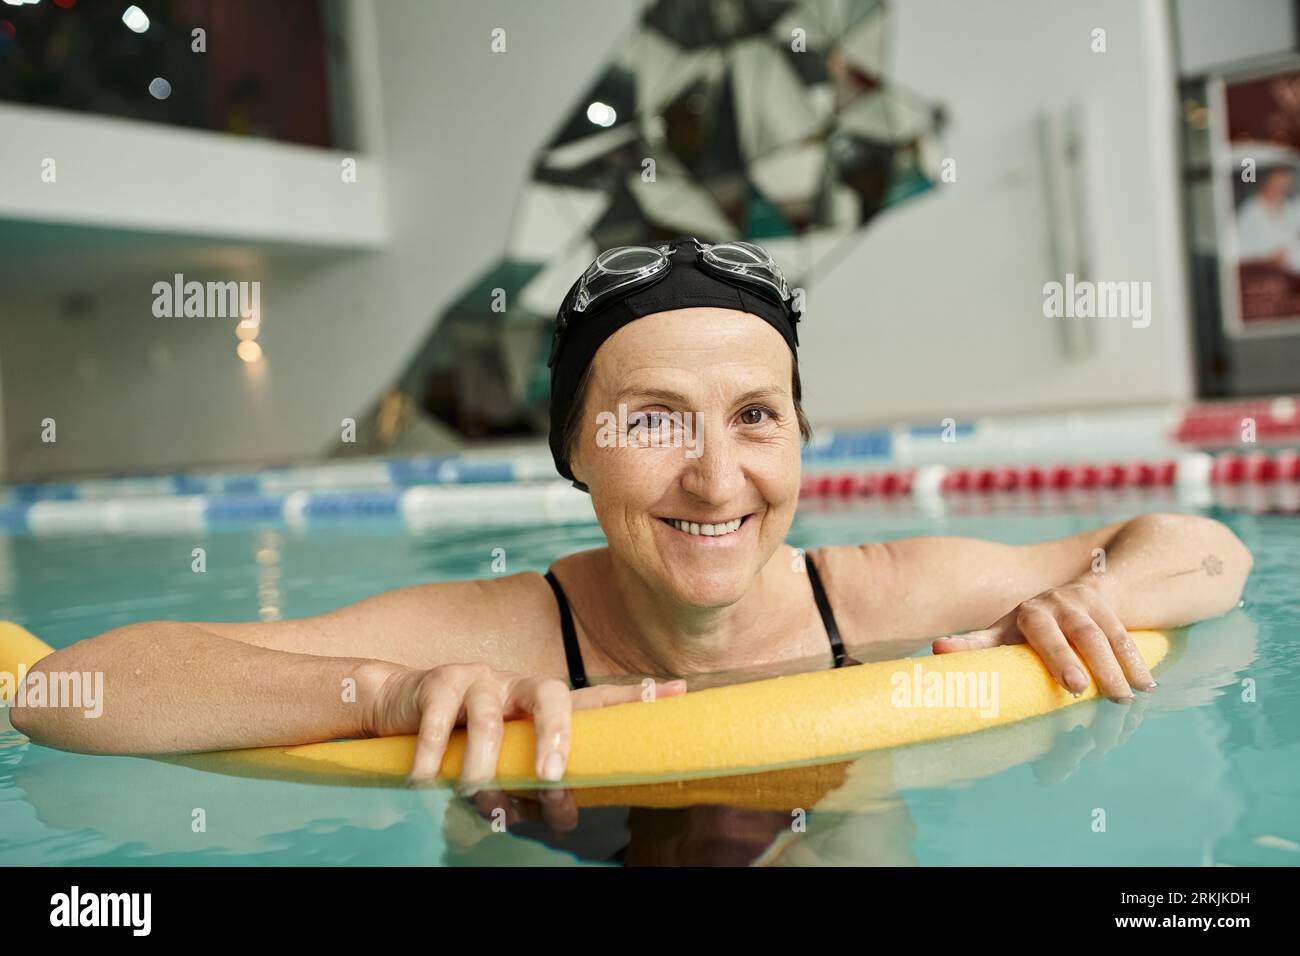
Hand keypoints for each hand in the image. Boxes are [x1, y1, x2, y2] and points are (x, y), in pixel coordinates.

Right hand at [362, 662, 685, 786]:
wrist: (398, 706)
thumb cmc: (464, 743)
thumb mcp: (504, 763)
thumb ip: (534, 784)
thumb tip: (565, 816)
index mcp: (540, 704)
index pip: (594, 699)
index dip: (636, 696)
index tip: (680, 689)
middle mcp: (517, 684)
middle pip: (552, 694)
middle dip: (556, 735)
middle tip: (551, 777)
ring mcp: (480, 679)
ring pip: (491, 719)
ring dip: (483, 765)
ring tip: (472, 794)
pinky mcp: (439, 682)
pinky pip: (441, 723)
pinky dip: (434, 757)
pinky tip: (426, 780)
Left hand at [930, 580, 1156, 700]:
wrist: (1066, 596)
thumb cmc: (1024, 630)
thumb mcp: (1000, 635)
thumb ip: (975, 645)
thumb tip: (938, 649)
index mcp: (1028, 613)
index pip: (1042, 633)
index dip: (1058, 657)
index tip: (1073, 686)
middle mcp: (1059, 604)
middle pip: (1082, 635)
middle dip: (1094, 665)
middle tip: (1100, 696)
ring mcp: (1088, 604)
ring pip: (1108, 636)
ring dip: (1120, 668)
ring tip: (1127, 699)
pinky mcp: (1110, 609)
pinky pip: (1126, 636)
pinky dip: (1136, 661)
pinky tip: (1146, 684)